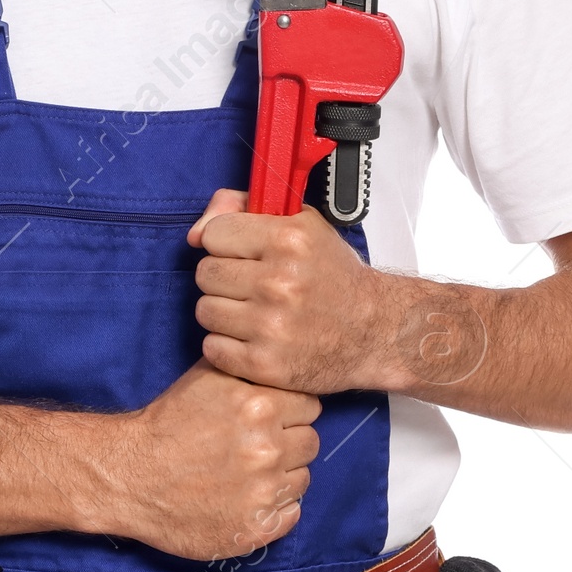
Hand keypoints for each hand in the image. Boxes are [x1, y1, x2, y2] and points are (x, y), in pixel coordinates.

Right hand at [90, 361, 320, 561]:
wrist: (131, 475)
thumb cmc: (168, 423)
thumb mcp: (205, 376)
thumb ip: (246, 367)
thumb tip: (276, 360)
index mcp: (261, 407)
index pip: (309, 405)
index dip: (290, 409)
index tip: (271, 418)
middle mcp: (268, 449)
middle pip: (310, 442)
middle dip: (289, 441)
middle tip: (258, 446)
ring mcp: (264, 492)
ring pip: (302, 479)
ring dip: (283, 475)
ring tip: (249, 473)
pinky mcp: (256, 528)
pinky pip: (291, 514)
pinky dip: (275, 508)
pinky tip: (248, 498)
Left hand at [188, 189, 400, 393]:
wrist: (375, 331)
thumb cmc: (336, 278)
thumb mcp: (301, 224)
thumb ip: (242, 208)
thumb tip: (196, 233)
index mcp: (289, 239)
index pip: (214, 234)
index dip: (227, 244)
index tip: (245, 254)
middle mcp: (279, 281)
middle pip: (205, 273)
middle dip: (225, 279)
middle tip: (252, 286)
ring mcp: (270, 326)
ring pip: (205, 310)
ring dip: (224, 313)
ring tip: (254, 313)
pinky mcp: (265, 363)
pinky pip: (212, 347)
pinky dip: (227, 346)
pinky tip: (254, 338)